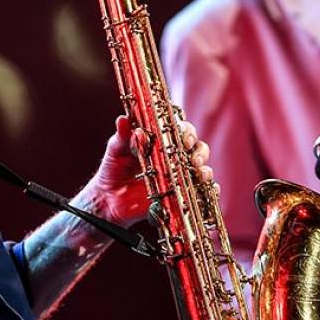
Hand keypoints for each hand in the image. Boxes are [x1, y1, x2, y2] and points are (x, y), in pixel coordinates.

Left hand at [85, 116, 211, 226]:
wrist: (109, 200)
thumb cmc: (113, 169)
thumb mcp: (115, 151)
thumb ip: (121, 137)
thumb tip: (123, 120)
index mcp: (160, 141)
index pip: (180, 129)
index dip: (186, 130)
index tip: (184, 136)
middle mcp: (173, 156)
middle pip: (197, 147)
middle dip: (199, 150)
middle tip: (193, 157)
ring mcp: (178, 175)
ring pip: (202, 167)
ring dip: (205, 169)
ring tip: (200, 173)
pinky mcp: (179, 195)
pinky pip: (201, 192)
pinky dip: (210, 190)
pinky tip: (210, 190)